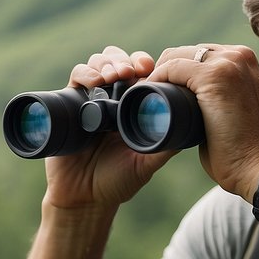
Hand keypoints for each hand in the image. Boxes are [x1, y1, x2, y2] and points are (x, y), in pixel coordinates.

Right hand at [43, 46, 177, 209]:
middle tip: (134, 70)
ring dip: (108, 63)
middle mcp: (111, 99)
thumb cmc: (117, 182)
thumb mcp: (147, 164)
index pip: (140, 73)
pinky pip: (76, 77)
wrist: (83, 198)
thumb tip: (190, 128)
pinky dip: (85, 73)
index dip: (146, 65)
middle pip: (119, 61)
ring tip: (116, 75)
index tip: (152, 68)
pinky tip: (95, 82)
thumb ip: (165, 146)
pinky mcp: (68, 104)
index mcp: (132, 107)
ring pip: (98, 64)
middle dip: (126, 60)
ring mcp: (90, 100)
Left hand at [149, 44, 258, 201]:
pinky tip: (147, 96)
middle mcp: (239, 55)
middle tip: (146, 97)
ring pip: (176, 57)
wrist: (254, 170)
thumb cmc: (239, 150)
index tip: (157, 94)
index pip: (199, 56)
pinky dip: (156, 80)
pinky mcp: (216, 75)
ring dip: (156, 75)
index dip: (174, 73)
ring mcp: (229, 63)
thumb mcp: (232, 111)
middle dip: (163, 72)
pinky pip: (173, 67)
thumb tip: (188, 99)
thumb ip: (217, 98)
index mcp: (245, 61)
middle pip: (186, 53)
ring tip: (143, 99)